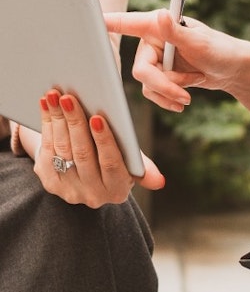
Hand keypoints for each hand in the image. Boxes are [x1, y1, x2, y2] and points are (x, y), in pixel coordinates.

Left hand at [34, 89, 164, 207]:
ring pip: (62, 150)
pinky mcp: (50, 182)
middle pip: (82, 154)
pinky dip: (46, 125)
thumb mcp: (131, 162)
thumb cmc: (114, 159)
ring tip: (56, 95)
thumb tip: (160, 182)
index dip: (104, 140)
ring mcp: (69, 190)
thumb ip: (143, 167)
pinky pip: (47, 151)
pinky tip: (47, 105)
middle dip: (75, 122)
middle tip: (69, 98)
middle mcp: (92, 195)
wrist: (86, 172)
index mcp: (117, 190)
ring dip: (57, 119)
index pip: (111, 163)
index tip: (98, 117)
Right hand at [104, 9, 243, 112]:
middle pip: (141, 69)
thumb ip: (176, 32)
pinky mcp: (161, 75)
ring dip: (169, 92)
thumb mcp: (199, 42)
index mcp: (157, 26)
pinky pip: (153, 92)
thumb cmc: (220, 49)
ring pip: (147, 84)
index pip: (127, 23)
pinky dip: (168, 99)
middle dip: (163, 85)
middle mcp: (152, 41)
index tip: (90, 20)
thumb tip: (160, 15)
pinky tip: (183, 101)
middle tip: (184, 94)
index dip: (108, 22)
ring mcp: (155, 59)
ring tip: (190, 92)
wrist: (233, 71)